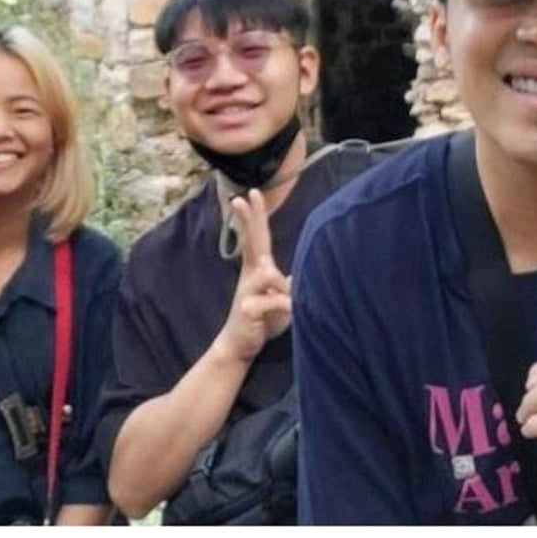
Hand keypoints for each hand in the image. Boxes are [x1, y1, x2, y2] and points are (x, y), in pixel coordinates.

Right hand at [213, 188, 292, 362]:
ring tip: (286, 301)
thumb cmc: (263, 320)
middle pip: (252, 241)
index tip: (252, 193)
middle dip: (250, 218)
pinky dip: (286, 306)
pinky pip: (274, 300)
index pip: (258, 237)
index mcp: (258, 270)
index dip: (256, 215)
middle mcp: (251, 275)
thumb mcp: (280, 300)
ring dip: (282, 285)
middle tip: (244, 196)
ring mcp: (247, 290)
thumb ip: (286, 284)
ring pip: (270, 273)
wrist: (239, 344)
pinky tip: (289, 313)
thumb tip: (297, 273)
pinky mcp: (248, 307)